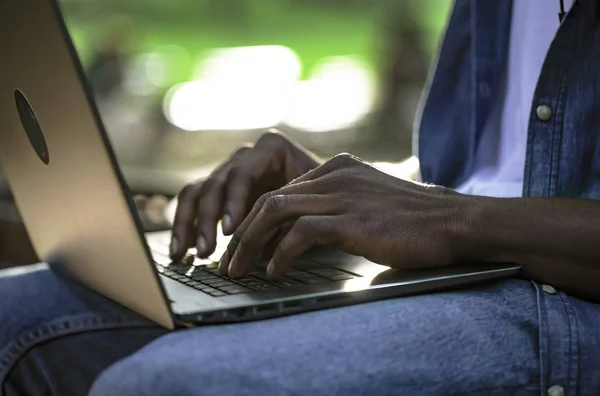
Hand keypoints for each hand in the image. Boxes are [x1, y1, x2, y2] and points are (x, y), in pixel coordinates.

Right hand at [171, 131, 320, 259]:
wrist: (325, 191)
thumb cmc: (325, 195)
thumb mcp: (314, 202)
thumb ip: (290, 218)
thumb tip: (267, 248)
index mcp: (271, 149)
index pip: (242, 174)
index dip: (234, 202)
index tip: (231, 230)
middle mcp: (245, 156)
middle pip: (216, 183)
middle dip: (208, 219)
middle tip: (207, 249)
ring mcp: (228, 171)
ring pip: (197, 191)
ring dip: (189, 223)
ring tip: (185, 254)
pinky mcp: (217, 189)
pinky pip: (191, 201)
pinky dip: (184, 225)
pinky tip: (180, 250)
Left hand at [219, 154, 467, 277]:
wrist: (453, 222)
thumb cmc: (412, 219)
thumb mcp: (367, 201)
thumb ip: (336, 205)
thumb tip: (304, 232)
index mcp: (336, 168)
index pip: (280, 191)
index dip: (254, 220)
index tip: (242, 246)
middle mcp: (334, 175)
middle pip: (269, 199)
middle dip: (242, 233)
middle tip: (228, 261)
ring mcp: (342, 195)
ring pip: (275, 211)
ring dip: (250, 243)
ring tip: (237, 269)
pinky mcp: (352, 219)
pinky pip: (301, 232)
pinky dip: (281, 252)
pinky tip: (274, 271)